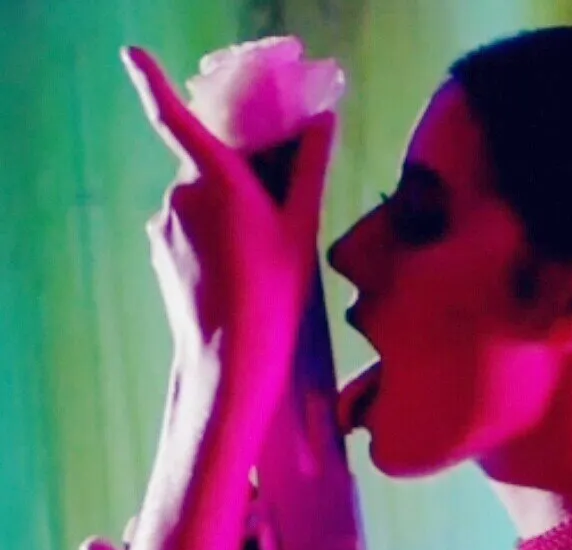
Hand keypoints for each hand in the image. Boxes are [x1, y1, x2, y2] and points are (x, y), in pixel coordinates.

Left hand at [122, 46, 335, 387]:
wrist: (230, 357)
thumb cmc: (274, 292)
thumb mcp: (301, 230)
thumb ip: (310, 170)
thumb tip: (324, 123)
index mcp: (217, 179)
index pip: (176, 118)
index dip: (151, 81)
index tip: (132, 54)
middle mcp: (180, 195)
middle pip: (205, 163)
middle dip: (233, 175)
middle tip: (269, 214)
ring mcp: (163, 224)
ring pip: (196, 197)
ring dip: (221, 209)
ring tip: (254, 254)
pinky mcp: (159, 249)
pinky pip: (184, 224)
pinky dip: (206, 233)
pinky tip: (232, 268)